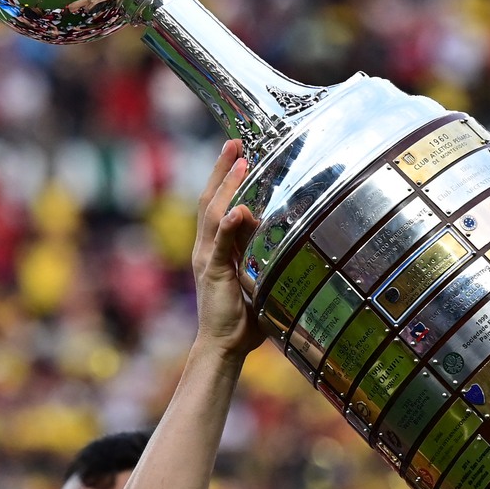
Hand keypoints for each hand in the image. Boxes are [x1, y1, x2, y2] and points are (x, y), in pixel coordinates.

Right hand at [188, 139, 258, 358]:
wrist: (223, 345)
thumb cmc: (242, 317)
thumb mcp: (255, 279)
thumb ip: (262, 257)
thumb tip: (284, 237)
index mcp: (214, 249)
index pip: (217, 205)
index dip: (225, 178)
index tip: (238, 153)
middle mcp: (206, 248)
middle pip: (210, 200)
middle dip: (222, 171)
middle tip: (235, 143)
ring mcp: (207, 259)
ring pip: (213, 214)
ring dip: (227, 187)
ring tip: (240, 163)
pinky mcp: (214, 273)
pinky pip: (220, 245)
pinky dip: (228, 226)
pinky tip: (238, 209)